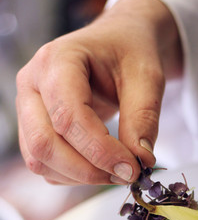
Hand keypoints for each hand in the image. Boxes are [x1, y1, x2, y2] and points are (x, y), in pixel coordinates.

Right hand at [16, 0, 181, 184]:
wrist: (118, 43)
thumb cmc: (130, 52)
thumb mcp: (147, 78)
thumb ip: (144, 119)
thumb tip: (140, 162)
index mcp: (57, 60)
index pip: (68, 117)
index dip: (100, 150)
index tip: (132, 168)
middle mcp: (32, 84)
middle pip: (44, 143)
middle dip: (88, 170)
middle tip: (126, 175)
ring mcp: (28, 108)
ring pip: (40, 160)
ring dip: (81, 176)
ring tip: (118, 171)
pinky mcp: (34, 129)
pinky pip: (45, 166)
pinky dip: (74, 176)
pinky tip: (102, 167)